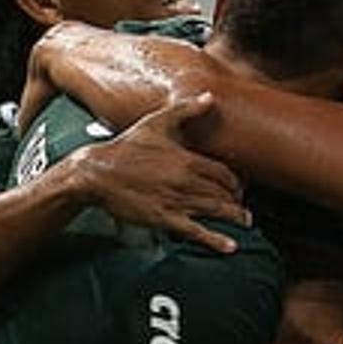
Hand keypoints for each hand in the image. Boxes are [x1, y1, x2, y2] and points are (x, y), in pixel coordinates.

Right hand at [66, 93, 249, 253]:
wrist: (97, 171)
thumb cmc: (126, 146)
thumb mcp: (157, 122)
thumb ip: (186, 109)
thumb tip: (210, 97)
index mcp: (188, 160)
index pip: (224, 173)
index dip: (236, 182)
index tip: (240, 187)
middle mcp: (186, 181)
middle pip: (223, 193)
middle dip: (238, 201)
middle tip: (244, 206)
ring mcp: (176, 201)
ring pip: (214, 211)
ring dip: (234, 217)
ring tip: (245, 222)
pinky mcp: (163, 218)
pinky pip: (194, 231)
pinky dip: (215, 240)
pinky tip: (229, 246)